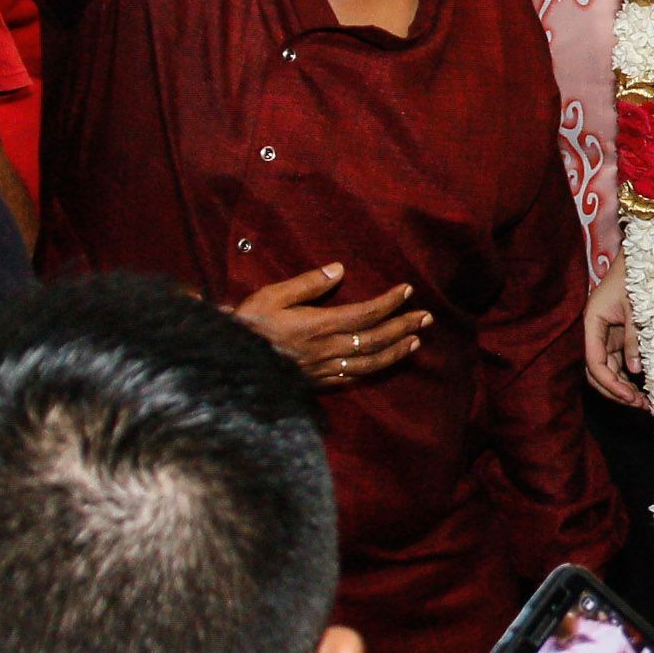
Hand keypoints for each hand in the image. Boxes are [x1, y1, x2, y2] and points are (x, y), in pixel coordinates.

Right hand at [232, 263, 429, 388]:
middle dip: (403, 326)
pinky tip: (386, 362)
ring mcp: (324, 369)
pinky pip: (354, 378)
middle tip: (426, 317)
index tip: (407, 290)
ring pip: (370, 362)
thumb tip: (338, 269)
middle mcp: (327, 350)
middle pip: (375, 338)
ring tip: (416, 340)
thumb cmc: (249, 325)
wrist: (227, 364)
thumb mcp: (272, 296)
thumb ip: (308, 284)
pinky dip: (375, 369)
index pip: (366, 313)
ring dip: (396, 350)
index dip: (390, 303)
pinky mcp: (318, 382)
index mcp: (318, 325)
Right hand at [583, 265, 646, 407]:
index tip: (630, 398)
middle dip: (616, 391)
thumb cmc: (636, 275)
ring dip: (623, 387)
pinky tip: (644, 387)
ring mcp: (605, 335)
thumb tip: (636, 371)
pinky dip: (628, 375)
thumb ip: (635, 338)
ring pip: (608, 370)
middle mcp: (594, 332)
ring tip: (645, 403)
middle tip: (641, 406)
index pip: (595, 363)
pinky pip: (618, 361)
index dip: (611, 384)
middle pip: (597, 372)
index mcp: (592, 323)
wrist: (640, 256)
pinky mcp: (616, 335)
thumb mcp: (637, 307)